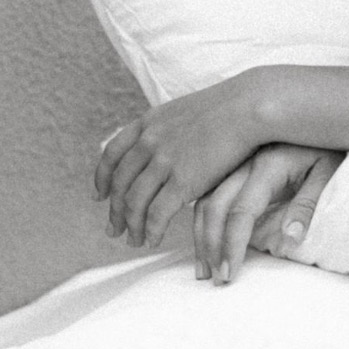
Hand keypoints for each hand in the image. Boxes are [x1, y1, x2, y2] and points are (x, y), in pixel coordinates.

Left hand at [95, 71, 269, 248]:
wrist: (249, 107)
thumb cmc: (231, 108)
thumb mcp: (188, 110)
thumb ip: (172, 130)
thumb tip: (172, 144)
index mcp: (149, 123)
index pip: (112, 154)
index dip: (102, 178)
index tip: (99, 196)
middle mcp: (149, 142)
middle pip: (120, 183)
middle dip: (114, 211)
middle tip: (113, 229)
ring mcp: (164, 161)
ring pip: (134, 202)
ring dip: (131, 226)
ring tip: (133, 241)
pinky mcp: (183, 181)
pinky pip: (157, 213)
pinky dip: (151, 230)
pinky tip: (152, 240)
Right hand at [193, 144, 342, 283]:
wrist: (313, 108)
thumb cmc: (324, 143)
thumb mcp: (326, 170)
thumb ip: (308, 204)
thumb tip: (291, 239)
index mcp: (267, 165)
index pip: (241, 212)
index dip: (232, 245)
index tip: (229, 273)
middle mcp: (242, 163)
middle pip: (212, 208)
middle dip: (209, 246)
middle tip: (214, 278)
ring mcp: (231, 162)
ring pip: (202, 201)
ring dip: (199, 237)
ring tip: (202, 268)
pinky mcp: (228, 163)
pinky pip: (205, 192)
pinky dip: (199, 219)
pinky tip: (200, 239)